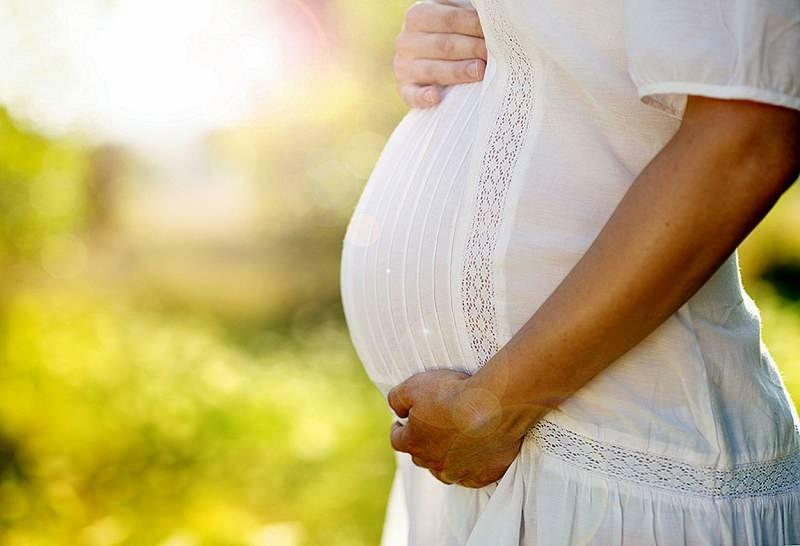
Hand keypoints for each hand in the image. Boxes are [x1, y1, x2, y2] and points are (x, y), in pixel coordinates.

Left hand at [387, 369, 524, 487]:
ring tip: (452, 443)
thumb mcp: (414, 386)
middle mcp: (434, 463)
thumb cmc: (453, 395)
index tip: (402, 423)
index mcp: (414, 443)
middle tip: (430, 429)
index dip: (398, 430)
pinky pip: (473, 475)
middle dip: (423, 443)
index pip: (398, 440)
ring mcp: (460, 472)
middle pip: (422, 456)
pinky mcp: (484, 475)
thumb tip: (396, 409)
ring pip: (446, 470)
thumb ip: (397, 399)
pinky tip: (475, 453)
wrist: (493, 405)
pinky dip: (471, 465)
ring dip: (446, 458)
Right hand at [394, 0, 486, 108]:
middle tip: (492, 54)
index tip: (495, 33)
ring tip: (479, 71)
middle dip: (471, 49)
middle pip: (443, 45)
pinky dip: (423, 97)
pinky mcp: (405, 89)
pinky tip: (436, 97)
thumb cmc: (446, 32)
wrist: (423, 52)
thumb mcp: (450, 16)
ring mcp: (404, 66)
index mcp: (417, 16)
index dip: (474, 26)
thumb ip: (464, 15)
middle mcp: (406, 41)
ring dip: (457, 71)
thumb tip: (489, 17)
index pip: (449, 19)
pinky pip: (412, 94)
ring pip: (433, 70)